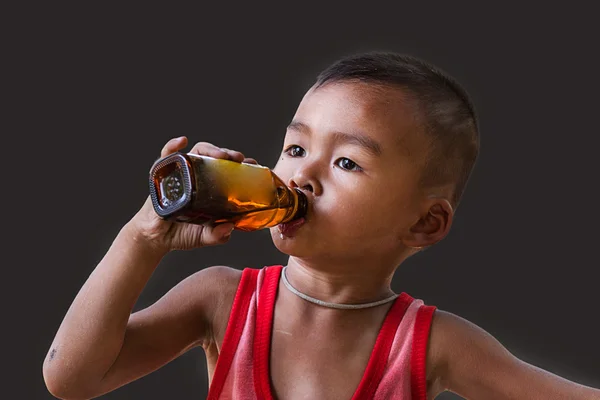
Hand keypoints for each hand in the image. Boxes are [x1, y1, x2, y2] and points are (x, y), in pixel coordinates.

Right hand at [130, 136, 257, 251]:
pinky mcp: (163, 174)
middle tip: (239, 159)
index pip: (228, 170)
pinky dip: (172, 146)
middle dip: (228, 154)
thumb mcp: (205, 236)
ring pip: (196, 152)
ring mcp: (182, 174)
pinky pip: (166, 156)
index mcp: (211, 188)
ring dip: (210, 149)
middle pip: (215, 157)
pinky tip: (181, 142)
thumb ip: (217, 235)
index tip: (253, 165)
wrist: (157, 239)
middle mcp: (198, 177)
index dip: (242, 166)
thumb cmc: (182, 233)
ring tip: (221, 154)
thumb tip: (229, 228)